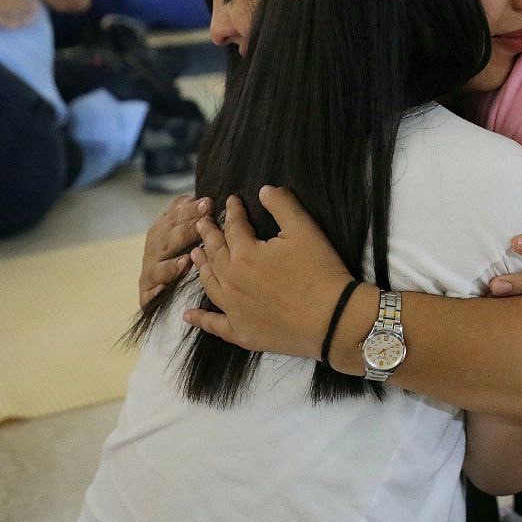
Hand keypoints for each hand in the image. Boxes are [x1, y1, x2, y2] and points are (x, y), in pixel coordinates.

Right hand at [139, 195, 209, 306]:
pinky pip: (150, 293)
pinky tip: (163, 289)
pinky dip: (156, 291)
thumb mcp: (178, 231)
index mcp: (160, 231)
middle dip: (186, 229)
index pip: (174, 218)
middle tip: (204, 221)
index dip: (190, 210)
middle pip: (169, 238)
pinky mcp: (146, 294)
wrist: (156, 286)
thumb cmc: (174, 253)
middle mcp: (153, 249)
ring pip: (159, 267)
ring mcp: (149, 271)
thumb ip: (185, 215)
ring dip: (172, 264)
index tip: (208, 203)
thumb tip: (198, 199)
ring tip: (187, 260)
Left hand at [185, 188, 353, 356]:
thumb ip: (282, 204)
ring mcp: (234, 309)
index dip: (233, 211)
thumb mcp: (305, 229)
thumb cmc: (320, 271)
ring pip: (210, 284)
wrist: (333, 319)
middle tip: (201, 223)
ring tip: (195, 255)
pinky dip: (200, 319)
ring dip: (201, 267)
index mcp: (245, 254)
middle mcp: (232, 281)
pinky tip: (188, 315)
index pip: (233, 227)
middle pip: (215, 253)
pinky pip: (214, 325)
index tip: (231, 201)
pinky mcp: (241, 333)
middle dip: (209, 235)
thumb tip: (264, 189)